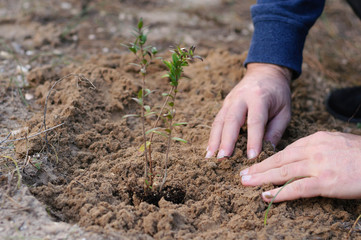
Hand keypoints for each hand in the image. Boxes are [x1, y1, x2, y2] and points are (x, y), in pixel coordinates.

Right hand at [206, 63, 291, 158]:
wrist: (266, 72)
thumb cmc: (278, 94)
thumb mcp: (284, 111)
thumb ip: (276, 131)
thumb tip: (267, 152)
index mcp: (259, 97)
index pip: (255, 121)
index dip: (253, 140)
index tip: (251, 157)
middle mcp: (241, 97)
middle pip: (231, 120)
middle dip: (226, 140)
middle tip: (223, 158)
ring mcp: (230, 100)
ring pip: (219, 121)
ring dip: (214, 140)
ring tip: (211, 157)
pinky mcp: (224, 104)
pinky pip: (217, 121)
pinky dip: (213, 136)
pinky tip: (210, 149)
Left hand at [240, 131, 360, 201]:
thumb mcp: (337, 142)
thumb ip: (318, 147)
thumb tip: (303, 155)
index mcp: (315, 139)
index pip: (286, 151)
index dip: (268, 159)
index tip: (256, 164)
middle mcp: (313, 150)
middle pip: (280, 160)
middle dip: (259, 167)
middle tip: (242, 174)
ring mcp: (318, 165)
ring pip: (283, 172)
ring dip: (262, 178)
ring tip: (246, 182)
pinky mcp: (326, 181)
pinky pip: (297, 188)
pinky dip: (279, 193)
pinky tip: (266, 196)